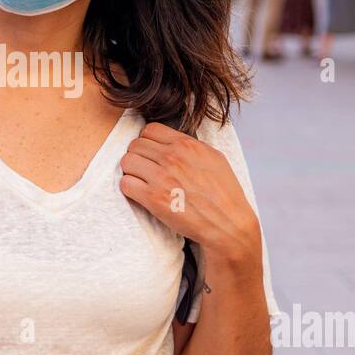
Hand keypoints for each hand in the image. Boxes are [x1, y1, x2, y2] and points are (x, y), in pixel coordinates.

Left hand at [119, 122, 259, 268]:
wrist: (228, 224)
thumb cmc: (224, 194)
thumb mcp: (214, 158)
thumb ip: (191, 146)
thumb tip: (171, 141)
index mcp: (187, 145)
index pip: (150, 129)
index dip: (147, 141)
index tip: (151, 153)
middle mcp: (172, 157)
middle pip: (135, 145)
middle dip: (138, 156)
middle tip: (145, 170)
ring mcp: (161, 177)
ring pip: (126, 162)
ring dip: (131, 172)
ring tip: (142, 181)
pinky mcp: (153, 198)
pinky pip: (125, 184)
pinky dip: (130, 189)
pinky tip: (141, 194)